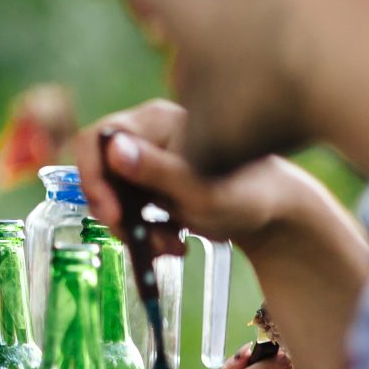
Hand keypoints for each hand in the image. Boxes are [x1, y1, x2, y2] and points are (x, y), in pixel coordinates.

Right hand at [75, 99, 316, 255]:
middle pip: (101, 171)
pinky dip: (144, 232)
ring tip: (167, 247)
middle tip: (138, 239)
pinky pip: (129, 208)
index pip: (97, 139)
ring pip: (113, 195)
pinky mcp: (153, 184)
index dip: (93, 177)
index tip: (112, 214)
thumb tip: (112, 148)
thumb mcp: (198, 189)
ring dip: (133, 229)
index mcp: (154, 121)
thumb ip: (155, 170)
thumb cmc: (246, 194)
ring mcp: (149, 160)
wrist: (275, 215)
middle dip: (117, 212)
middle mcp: (147, 135)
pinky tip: (172, 243)